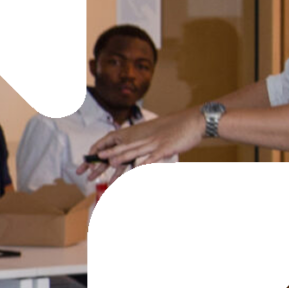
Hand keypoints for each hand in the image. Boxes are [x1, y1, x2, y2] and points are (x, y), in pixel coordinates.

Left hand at [78, 110, 204, 177]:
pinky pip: (156, 156)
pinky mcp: (168, 147)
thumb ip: (150, 150)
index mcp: (143, 135)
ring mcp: (156, 143)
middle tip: (96, 159)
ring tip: (112, 162)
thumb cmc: (178, 130)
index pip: (120, 141)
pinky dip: (149, 161)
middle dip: (109, 155)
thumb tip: (145, 161)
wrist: (196, 120)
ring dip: (125, 157)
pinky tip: (142, 167)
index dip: (106, 147)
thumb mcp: (160, 139)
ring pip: (137, 151)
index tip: (93, 154)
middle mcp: (146, 139)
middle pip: (124, 148)